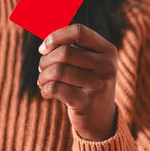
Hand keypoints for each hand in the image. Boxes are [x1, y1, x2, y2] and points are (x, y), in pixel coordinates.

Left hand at [37, 24, 117, 140]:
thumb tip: (45, 44)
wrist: (100, 119)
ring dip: (43, 76)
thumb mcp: (88, 64)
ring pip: (57, 71)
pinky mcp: (87, 102)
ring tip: (43, 81)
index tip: (44, 47)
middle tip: (41, 68)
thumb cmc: (86, 84)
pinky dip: (45, 89)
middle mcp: (107, 66)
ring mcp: (99, 85)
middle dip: (46, 60)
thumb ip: (71, 48)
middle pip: (64, 52)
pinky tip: (46, 93)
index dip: (56, 36)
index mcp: (108, 50)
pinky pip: (55, 88)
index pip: (79, 31)